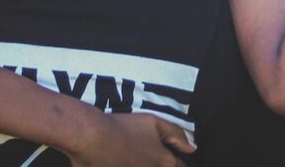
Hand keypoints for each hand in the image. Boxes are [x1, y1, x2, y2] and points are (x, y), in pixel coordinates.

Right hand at [67, 112, 193, 166]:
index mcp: (165, 162)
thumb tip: (192, 149)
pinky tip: (126, 162)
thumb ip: (176, 134)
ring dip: (145, 165)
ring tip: (136, 158)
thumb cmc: (124, 128)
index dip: (180, 163)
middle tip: (148, 156)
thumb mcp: (153, 122)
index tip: (175, 160)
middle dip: (163, 165)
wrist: (92, 139)